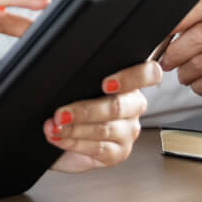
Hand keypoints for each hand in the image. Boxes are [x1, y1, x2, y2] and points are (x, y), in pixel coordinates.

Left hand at [45, 59, 162, 171]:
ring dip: (74, 128)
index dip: (131, 77)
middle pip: (118, 106)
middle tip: (61, 112)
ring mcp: (127, 131)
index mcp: (129, 82)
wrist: (55, 135)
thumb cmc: (68, 103)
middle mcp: (133, 106)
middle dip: (84, 110)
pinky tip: (60, 138)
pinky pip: (98, 148)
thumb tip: (53, 48)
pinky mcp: (117, 153)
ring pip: (105, 129)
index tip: (106, 83)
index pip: (148, 74)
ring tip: (54, 126)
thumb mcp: (73, 80)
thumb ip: (75, 67)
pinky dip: (74, 142)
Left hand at [157, 0, 201, 106]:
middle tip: (166, 60)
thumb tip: (159, 34)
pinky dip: (196, 85)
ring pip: (200, 63)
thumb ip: (192, 21)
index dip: (180, 17)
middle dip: (175, 51)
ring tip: (185, 72)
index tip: (161, 30)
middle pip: (200, 36)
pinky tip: (200, 81)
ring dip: (184, 72)